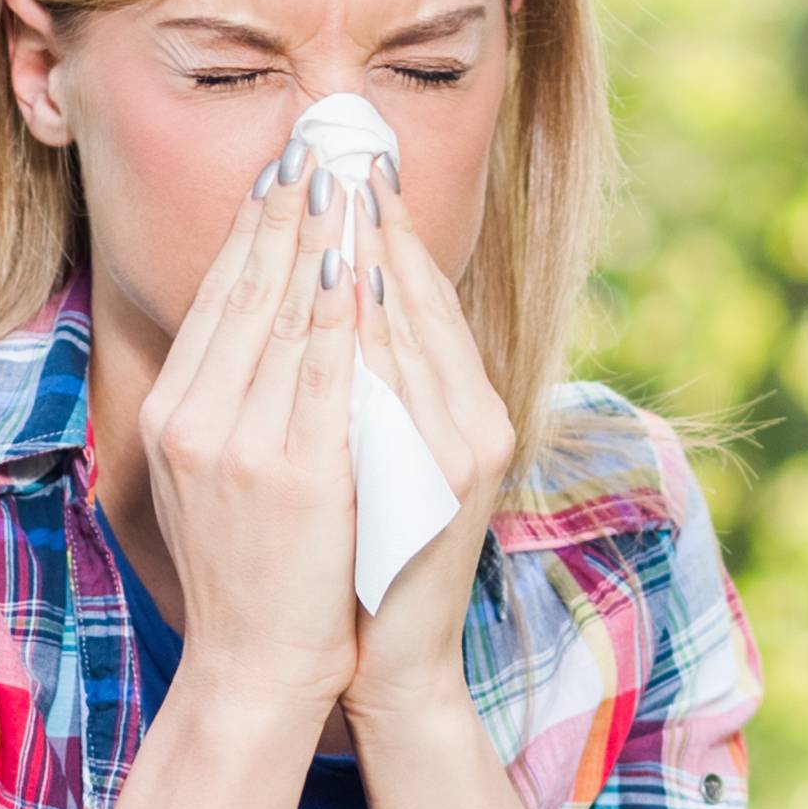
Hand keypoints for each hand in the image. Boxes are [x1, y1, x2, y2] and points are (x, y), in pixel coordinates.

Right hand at [138, 145, 359, 724]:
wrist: (255, 668)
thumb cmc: (247, 576)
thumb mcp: (210, 481)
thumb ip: (226, 406)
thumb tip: (257, 326)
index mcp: (173, 416)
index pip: (218, 300)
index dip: (255, 228)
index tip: (288, 170)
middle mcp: (195, 421)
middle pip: (247, 291)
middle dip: (289, 211)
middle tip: (324, 142)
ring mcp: (243, 446)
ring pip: (286, 318)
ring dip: (322, 239)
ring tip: (351, 179)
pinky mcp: (297, 474)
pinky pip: (325, 373)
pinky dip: (344, 313)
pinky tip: (364, 265)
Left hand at [345, 163, 515, 732]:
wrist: (382, 660)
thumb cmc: (364, 561)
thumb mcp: (370, 463)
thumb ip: (365, 394)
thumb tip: (332, 311)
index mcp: (462, 408)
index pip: (421, 298)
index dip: (389, 229)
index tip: (351, 164)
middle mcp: (475, 418)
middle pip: (424, 299)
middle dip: (380, 222)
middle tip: (343, 148)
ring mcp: (468, 446)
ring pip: (420, 329)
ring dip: (380, 254)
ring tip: (344, 188)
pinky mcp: (452, 479)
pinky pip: (408, 386)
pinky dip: (381, 330)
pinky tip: (356, 279)